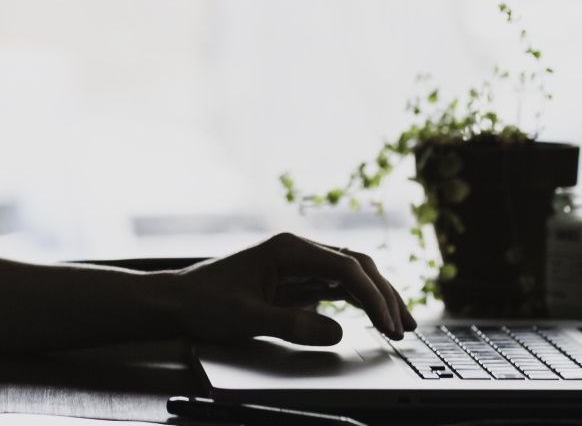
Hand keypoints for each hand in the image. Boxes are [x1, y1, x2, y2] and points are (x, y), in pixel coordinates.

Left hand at [170, 233, 414, 345]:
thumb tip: (337, 331)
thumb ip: (292, 324)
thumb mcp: (247, 318)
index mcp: (288, 249)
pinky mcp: (295, 280)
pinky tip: (374, 316)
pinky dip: (359, 301)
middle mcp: (297, 251)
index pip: (346, 267)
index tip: (388, 324)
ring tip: (401, 324)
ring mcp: (298, 264)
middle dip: (384, 295)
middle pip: (356, 266)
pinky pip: (336, 286)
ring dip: (377, 297)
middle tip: (404, 327)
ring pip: (351, 275)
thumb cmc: (204, 303)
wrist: (176, 301)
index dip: (372, 296)